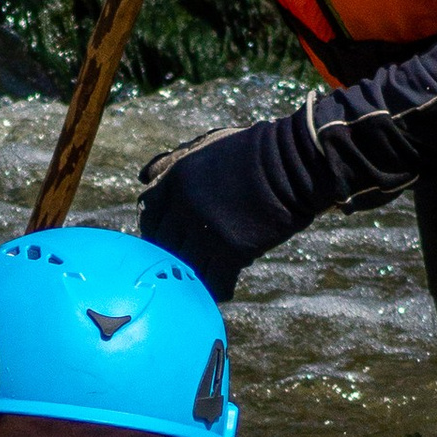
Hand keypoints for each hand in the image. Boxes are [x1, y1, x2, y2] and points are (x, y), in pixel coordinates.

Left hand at [137, 105, 339, 299]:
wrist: (293, 162)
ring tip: (202, 280)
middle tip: (181, 266)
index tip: (164, 239)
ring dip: (194, 275)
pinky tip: (223, 289)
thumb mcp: (206, 146)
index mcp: (176, 180)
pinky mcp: (232, 249)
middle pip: (164, 245)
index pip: (148, 216)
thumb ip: (171, 162)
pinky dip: (218, 287)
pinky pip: (214, 280)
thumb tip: (142, 177)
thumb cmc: (253, 152)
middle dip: (170, 257)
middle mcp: (185, 206)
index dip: (154, 231)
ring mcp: (207, 229)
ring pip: (187, 266)